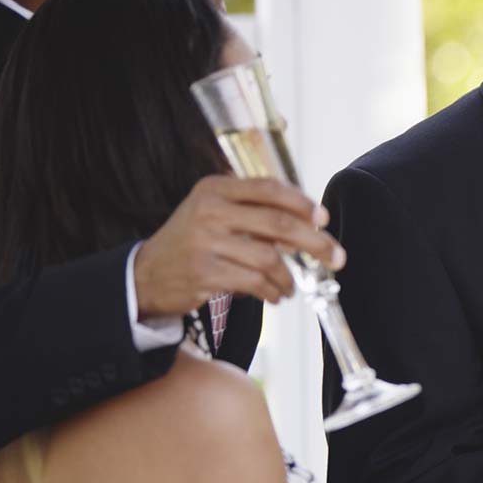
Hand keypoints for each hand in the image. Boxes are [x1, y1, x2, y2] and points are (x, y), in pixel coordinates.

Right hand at [132, 175, 344, 316]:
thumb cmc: (193, 242)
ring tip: (292, 286)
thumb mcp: (216, 213)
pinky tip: (276, 295)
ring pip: (269, 258)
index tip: (325, 219)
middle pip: (278, 223)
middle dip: (315, 242)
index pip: (269, 188)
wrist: (145, 274)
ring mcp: (205, 242)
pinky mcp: (204, 272)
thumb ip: (256, 212)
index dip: (303, 203)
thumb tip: (312, 224)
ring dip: (290, 276)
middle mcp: (209, 210)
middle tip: (336, 257)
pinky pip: (254, 282)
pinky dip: (273, 290)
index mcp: (216, 188)